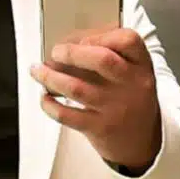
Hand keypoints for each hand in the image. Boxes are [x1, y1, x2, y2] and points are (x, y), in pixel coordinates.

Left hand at [30, 28, 161, 172]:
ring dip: (50, 76)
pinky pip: (67, 115)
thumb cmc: (131, 100)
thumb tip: (70, 43)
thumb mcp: (134, 74)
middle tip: (56, 52)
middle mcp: (131, 85)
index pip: (128, 40)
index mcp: (141, 66)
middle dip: (71, 52)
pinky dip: (49, 104)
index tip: (83, 39)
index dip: (102, 35)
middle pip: (101, 60)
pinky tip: (45, 97)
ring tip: (37, 70)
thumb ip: (111, 55)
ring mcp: (115, 108)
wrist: (142, 143)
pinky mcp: (99, 128)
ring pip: (77, 87)